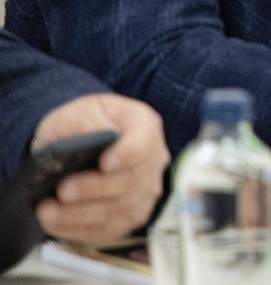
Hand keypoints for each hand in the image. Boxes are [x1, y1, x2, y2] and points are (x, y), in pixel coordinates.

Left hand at [31, 94, 166, 244]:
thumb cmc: (84, 123)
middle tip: (63, 189)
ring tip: (47, 211)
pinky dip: (77, 229)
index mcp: (145, 127)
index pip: (144, 143)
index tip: (105, 162)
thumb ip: (88, 122)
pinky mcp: (128, 218)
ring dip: (79, 214)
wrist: (80, 142)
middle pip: (129, 182)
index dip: (128, 155)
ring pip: (116, 211)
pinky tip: (54, 222)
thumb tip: (91, 142)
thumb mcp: (82, 110)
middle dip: (92, 188)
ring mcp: (143, 193)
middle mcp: (152, 162)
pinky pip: (106, 230)